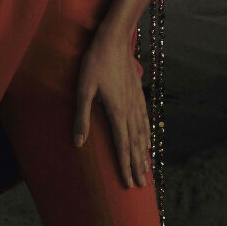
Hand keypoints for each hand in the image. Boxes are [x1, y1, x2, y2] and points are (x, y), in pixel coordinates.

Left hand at [73, 23, 150, 187]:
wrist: (114, 39)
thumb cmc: (95, 62)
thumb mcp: (83, 89)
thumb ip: (82, 116)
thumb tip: (78, 143)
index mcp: (116, 112)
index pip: (122, 146)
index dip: (125, 166)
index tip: (129, 184)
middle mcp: (129, 110)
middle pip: (135, 144)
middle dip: (137, 165)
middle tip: (141, 185)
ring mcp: (136, 101)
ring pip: (142, 133)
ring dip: (144, 153)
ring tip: (146, 168)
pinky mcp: (138, 93)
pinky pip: (145, 119)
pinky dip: (147, 133)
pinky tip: (148, 138)